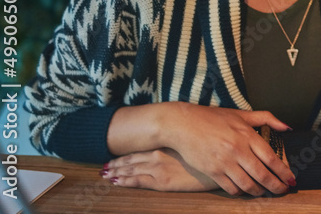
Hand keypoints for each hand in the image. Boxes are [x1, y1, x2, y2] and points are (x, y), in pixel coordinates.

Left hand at [103, 149, 217, 191]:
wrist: (218, 165)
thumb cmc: (210, 152)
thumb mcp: (195, 144)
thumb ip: (182, 143)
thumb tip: (178, 139)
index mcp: (166, 145)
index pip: (140, 149)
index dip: (126, 153)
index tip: (115, 155)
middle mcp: (158, 154)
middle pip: (132, 159)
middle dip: (116, 163)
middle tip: (103, 166)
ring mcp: (158, 168)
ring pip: (131, 170)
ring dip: (116, 172)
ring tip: (104, 174)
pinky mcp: (161, 182)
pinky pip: (137, 182)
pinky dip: (124, 181)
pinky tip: (115, 182)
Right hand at [155, 103, 294, 195]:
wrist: (183, 124)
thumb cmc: (212, 118)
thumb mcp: (241, 114)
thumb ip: (266, 118)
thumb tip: (286, 127)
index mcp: (247, 135)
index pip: (271, 158)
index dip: (283, 171)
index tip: (291, 178)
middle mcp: (237, 150)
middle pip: (262, 175)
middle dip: (276, 186)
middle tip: (284, 190)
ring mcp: (224, 162)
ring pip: (247, 185)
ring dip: (259, 191)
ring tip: (265, 192)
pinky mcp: (212, 171)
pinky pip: (230, 188)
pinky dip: (241, 192)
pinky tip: (245, 189)